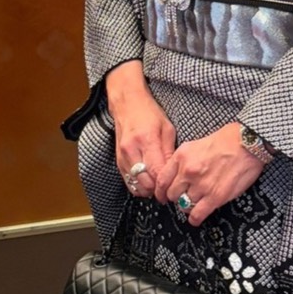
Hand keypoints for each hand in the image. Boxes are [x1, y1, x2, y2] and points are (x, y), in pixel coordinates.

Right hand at [105, 61, 174, 197]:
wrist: (127, 104)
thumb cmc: (149, 113)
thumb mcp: (167, 129)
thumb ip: (170, 152)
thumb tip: (174, 172)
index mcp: (147, 140)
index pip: (157, 172)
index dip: (166, 184)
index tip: (174, 187)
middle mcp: (132, 150)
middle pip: (145, 182)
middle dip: (158, 189)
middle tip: (167, 189)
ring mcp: (123, 157)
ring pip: (136, 185)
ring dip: (148, 189)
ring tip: (158, 186)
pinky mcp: (118, 161)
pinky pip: (128, 181)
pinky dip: (138, 185)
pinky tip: (147, 181)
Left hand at [154, 123, 265, 226]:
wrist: (247, 143)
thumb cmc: (227, 140)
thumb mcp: (196, 144)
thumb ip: (182, 160)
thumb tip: (174, 176)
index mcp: (181, 156)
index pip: (161, 180)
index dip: (160, 191)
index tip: (162, 196)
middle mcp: (188, 171)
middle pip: (172, 194)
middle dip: (176, 197)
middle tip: (182, 197)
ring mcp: (202, 185)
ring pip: (184, 205)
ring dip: (188, 206)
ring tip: (194, 203)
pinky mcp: (216, 197)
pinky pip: (197, 215)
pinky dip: (195, 219)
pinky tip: (196, 218)